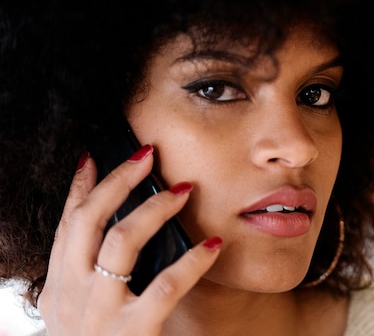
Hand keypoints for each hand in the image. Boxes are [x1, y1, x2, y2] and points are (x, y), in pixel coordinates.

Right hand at [38, 146, 220, 335]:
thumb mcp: (81, 310)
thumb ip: (90, 270)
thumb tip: (113, 223)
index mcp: (59, 288)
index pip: (67, 224)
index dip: (82, 186)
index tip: (96, 154)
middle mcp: (72, 297)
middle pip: (89, 220)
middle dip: (118, 180)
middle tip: (148, 155)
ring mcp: (100, 314)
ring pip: (123, 240)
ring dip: (155, 208)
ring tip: (184, 190)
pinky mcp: (134, 332)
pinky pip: (167, 284)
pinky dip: (194, 259)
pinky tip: (215, 243)